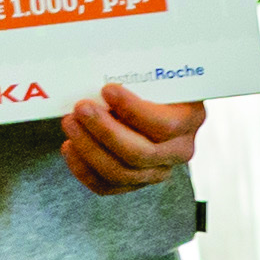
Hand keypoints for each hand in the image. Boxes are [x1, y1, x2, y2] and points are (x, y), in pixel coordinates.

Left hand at [61, 86, 205, 196]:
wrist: (156, 103)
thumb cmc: (153, 84)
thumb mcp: (155, 73)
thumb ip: (138, 74)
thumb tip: (104, 81)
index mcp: (190, 118)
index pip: (164, 124)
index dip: (133, 110)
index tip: (107, 90)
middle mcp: (178, 150)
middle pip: (140, 154)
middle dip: (104, 131)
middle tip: (80, 108)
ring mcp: (158, 170)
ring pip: (121, 173)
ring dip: (89, 149)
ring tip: (70, 124)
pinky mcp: (136, 182)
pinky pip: (107, 185)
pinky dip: (83, 168)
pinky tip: (70, 147)